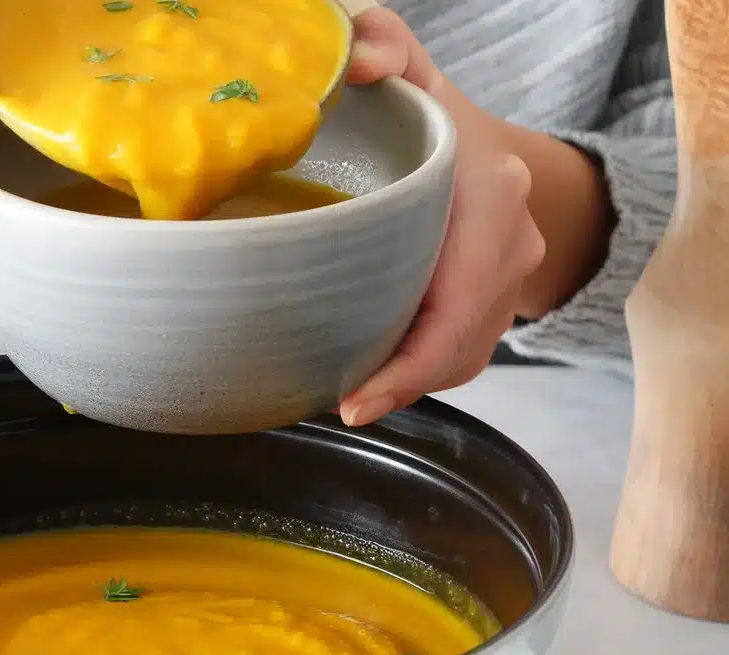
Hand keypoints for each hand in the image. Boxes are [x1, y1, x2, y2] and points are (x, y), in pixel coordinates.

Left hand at [337, 5, 545, 427]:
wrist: (498, 157)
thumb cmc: (442, 122)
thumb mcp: (415, 76)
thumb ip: (384, 46)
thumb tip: (356, 63)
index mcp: (491, 194)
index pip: (457, 301)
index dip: (409, 363)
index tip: (356, 399)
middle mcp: (510, 244)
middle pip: (458, 342)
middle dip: (402, 384)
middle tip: (345, 405)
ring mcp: (510, 281)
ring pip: (461, 357)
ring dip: (410, 383)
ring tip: (356, 395)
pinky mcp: (497, 307)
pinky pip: (463, 354)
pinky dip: (422, 371)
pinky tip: (380, 376)